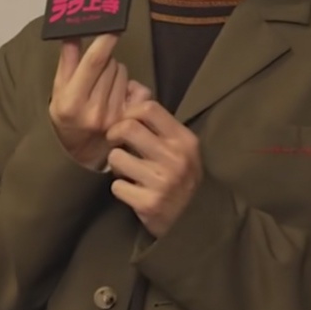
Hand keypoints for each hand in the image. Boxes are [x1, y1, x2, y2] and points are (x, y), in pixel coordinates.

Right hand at [49, 36, 150, 168]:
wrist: (77, 152)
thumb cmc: (66, 116)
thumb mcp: (59, 90)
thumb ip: (67, 61)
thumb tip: (73, 32)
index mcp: (73, 101)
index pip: (94, 63)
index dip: (105, 42)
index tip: (112, 28)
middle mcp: (96, 111)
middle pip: (111, 65)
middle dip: (105, 60)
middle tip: (97, 70)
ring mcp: (115, 118)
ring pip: (124, 74)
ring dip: (117, 73)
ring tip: (105, 86)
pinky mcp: (129, 121)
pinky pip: (139, 89)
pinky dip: (131, 86)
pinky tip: (119, 94)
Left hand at [106, 100, 201, 236]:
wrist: (196, 221)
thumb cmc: (183, 178)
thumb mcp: (181, 147)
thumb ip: (158, 123)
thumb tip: (131, 88)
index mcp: (184, 140)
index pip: (148, 108)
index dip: (128, 112)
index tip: (125, 123)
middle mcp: (174, 158)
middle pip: (127, 128)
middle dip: (114, 134)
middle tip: (116, 143)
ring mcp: (161, 182)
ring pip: (116, 158)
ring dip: (116, 164)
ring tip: (127, 171)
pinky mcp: (148, 203)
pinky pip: (116, 186)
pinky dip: (120, 188)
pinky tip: (132, 191)